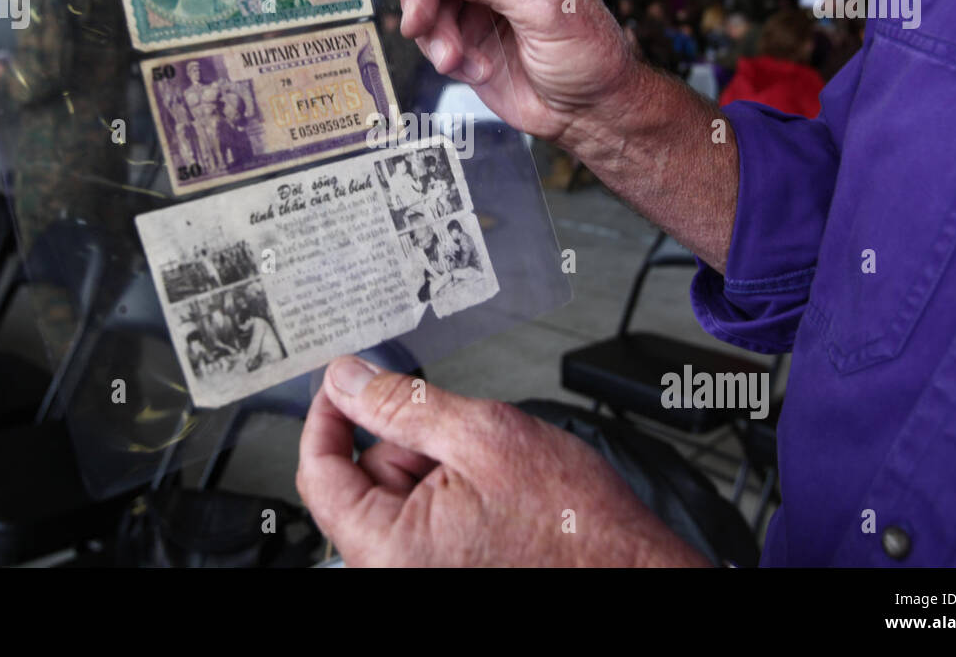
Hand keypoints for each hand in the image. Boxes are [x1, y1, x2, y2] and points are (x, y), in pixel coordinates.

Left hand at [296, 356, 712, 566]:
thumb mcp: (484, 436)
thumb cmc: (577, 528)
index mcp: (389, 550)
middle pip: (365, 483)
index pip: (320, 473)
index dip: (330, 415)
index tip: (347, 382)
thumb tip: (349, 380)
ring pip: (400, 499)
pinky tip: (497, 495)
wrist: (635, 574)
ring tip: (496, 475)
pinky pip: (426, 523)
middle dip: (408, 444)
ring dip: (438, 469)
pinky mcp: (446, 576)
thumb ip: (404, 405)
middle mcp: (396, 574)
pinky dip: (453, 494)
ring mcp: (421, 577)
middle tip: (466, 436)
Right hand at [383, 0, 637, 145]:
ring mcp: (480, 2)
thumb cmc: (591, 55)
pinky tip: (473, 69)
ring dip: (434, 31)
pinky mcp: (467, 37)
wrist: (590, 114)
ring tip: (454, 57)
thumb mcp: (541, 7)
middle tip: (420, 21)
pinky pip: (432, 35)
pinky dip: (444, 55)